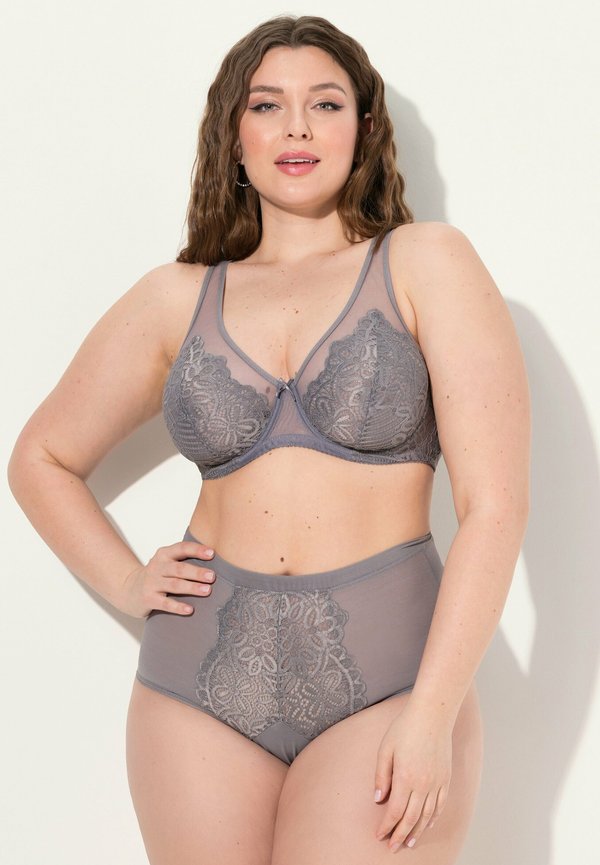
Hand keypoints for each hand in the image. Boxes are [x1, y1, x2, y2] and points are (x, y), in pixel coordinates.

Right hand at [118, 540, 215, 617]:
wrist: (129, 590)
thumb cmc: (157, 575)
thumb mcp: (167, 563)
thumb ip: (185, 560)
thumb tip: (219, 563)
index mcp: (164, 554)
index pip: (181, 548)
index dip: (196, 550)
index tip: (212, 553)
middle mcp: (157, 567)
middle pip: (179, 569)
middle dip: (197, 572)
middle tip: (213, 576)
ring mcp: (151, 583)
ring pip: (174, 585)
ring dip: (191, 587)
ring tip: (207, 590)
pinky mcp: (148, 599)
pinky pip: (165, 604)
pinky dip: (178, 607)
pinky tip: (190, 609)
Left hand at [373, 703, 452, 851]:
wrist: (432, 715)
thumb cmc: (405, 728)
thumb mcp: (385, 749)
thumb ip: (381, 775)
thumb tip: (378, 799)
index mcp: (405, 777)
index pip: (394, 811)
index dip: (386, 826)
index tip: (379, 835)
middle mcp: (423, 784)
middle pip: (411, 818)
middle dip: (400, 835)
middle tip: (392, 847)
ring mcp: (436, 782)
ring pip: (426, 816)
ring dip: (417, 831)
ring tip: (409, 842)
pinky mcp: (446, 778)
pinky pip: (440, 805)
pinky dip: (433, 818)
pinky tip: (427, 824)